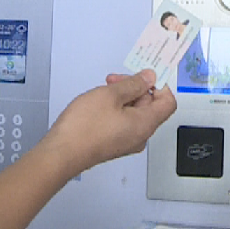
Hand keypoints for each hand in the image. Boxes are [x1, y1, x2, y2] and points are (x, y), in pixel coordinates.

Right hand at [43, 70, 175, 174]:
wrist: (61, 153)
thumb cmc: (84, 128)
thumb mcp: (110, 95)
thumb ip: (133, 84)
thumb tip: (150, 78)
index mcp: (145, 124)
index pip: (168, 102)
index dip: (160, 85)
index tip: (148, 74)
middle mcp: (140, 136)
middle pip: (150, 106)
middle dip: (135, 88)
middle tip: (116, 79)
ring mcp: (126, 141)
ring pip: (134, 113)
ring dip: (123, 97)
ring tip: (104, 90)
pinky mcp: (113, 144)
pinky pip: (123, 122)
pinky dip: (116, 109)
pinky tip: (99, 103)